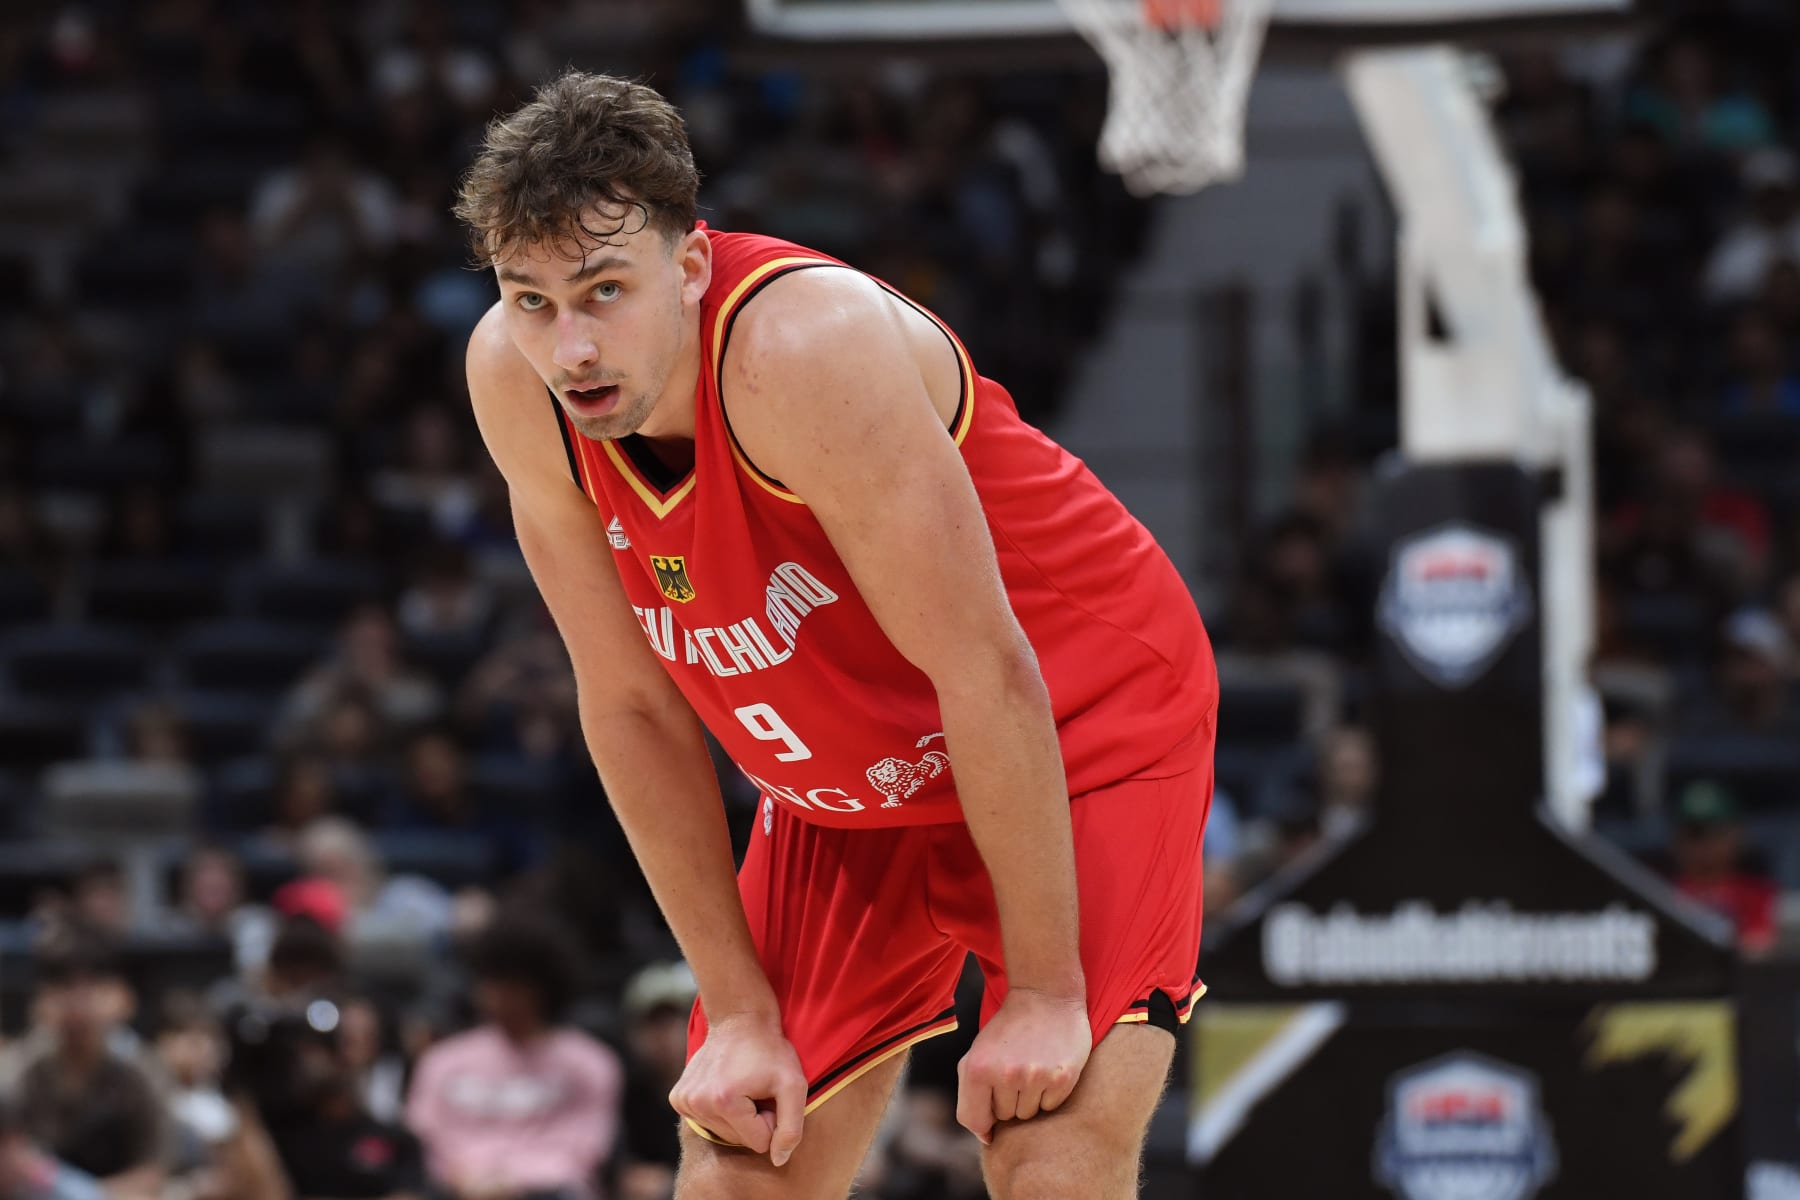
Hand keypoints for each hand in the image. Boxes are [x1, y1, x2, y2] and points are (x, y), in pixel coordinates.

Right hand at [669, 1012, 807, 1165]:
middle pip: (739, 1141)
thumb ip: (792, 1127)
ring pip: (723, 1134)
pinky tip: (725, 1087)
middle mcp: (697, 1104)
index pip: (759, 1143)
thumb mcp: (794, 1084)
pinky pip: (706, 1123)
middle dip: (754, 1120)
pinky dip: (720, 1111)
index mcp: (724, 1102)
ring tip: (743, 1086)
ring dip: (738, 1115)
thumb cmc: (770, 1050)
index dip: (772, 1120)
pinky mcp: (677, 1099)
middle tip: (757, 1089)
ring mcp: (683, 1101)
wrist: (738, 1018)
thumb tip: (778, 1160)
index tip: (769, 1094)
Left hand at [956, 988, 1090, 1144]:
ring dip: (1029, 1097)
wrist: (1045, 996)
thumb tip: (987, 1137)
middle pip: (1004, 1117)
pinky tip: (1048, 1067)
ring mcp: (1035, 1077)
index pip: (973, 1120)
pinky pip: (1050, 1106)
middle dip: (1008, 1099)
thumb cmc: (1007, 1030)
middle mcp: (1005, 1074)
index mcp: (976, 1069)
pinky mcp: (1062, 1078)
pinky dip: (1049, 1093)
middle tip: (1015, 1069)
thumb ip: (972, 1094)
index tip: (991, 1111)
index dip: (983, 1121)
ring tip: (1031, 1067)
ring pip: (1027, 1114)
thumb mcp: (978, 1054)